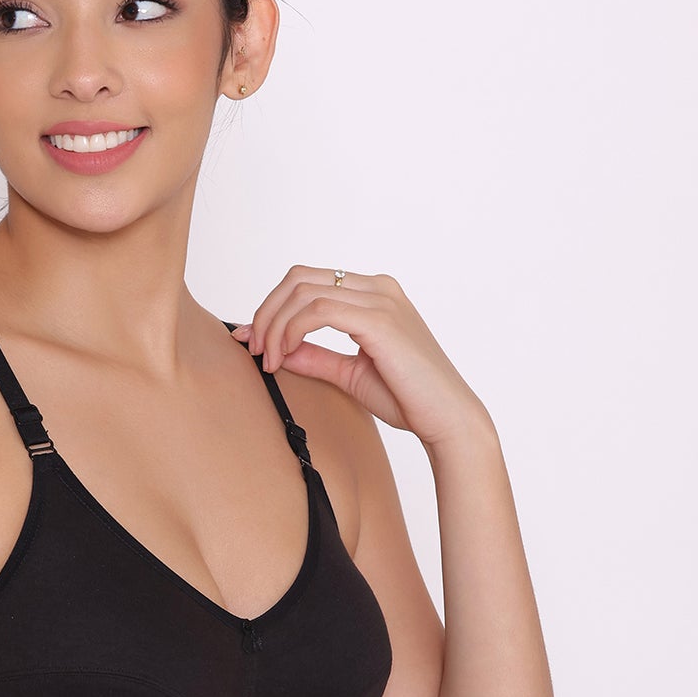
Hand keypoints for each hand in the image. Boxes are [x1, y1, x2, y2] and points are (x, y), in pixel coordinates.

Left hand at [230, 265, 489, 447]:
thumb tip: (276, 350)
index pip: (307, 281)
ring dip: (275, 325)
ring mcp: (380, 300)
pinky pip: (318, 310)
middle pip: (298, 278)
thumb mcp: (349, 373)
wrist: (446, 418)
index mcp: (373, 294)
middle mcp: (377, 288)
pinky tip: (283, 354)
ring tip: (268, 359)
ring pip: (304, 292)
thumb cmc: (407, 396)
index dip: (271, 306)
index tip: (251, 339)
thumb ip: (315, 357)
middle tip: (254, 348)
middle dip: (266, 312)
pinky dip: (291, 330)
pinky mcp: (379, 320)